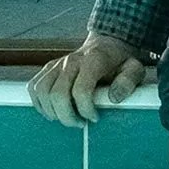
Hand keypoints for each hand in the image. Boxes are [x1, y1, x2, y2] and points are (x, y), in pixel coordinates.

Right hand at [30, 33, 153, 127]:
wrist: (107, 45)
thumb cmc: (120, 62)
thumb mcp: (134, 68)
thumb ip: (128, 81)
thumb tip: (113, 98)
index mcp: (93, 60)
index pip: (81, 89)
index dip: (86, 109)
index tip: (95, 117)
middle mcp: (71, 61)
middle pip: (58, 94)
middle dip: (67, 116)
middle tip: (80, 123)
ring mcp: (57, 64)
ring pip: (41, 91)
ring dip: (52, 111)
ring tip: (67, 118)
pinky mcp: (48, 68)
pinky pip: (33, 86)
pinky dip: (38, 102)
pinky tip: (52, 110)